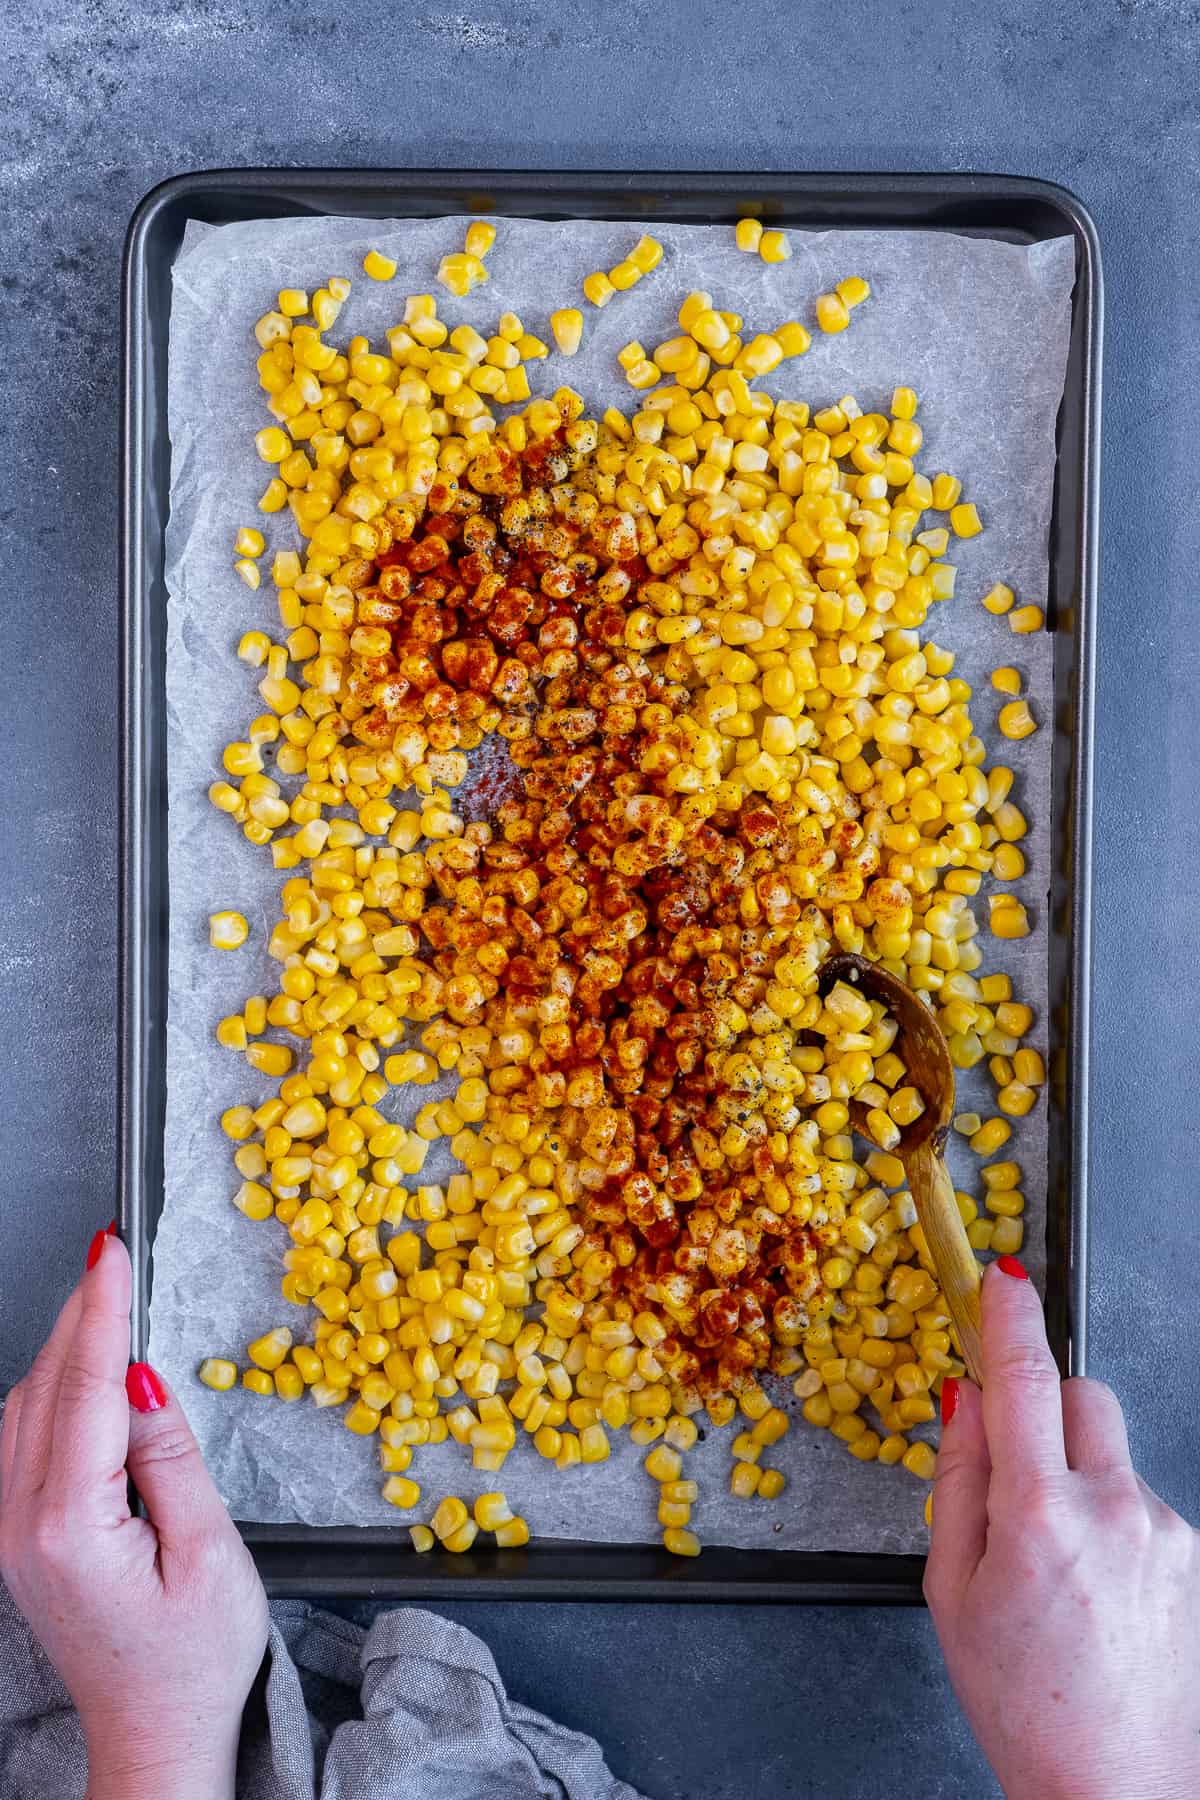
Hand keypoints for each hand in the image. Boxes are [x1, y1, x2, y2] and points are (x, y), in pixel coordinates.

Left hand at [0, 1227, 267, 1799]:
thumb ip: (168, 1456)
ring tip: (107, 1299)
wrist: (155, 1736)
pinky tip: (85, 1370)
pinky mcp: (17, 1537)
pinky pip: (22, 1438)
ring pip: (24, 1407)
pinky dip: (54, 1387)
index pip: (85, 1387)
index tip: (112, 1251)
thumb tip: (140, 1379)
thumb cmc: (195, 1660)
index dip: (101, 1310)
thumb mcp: (210, 1551)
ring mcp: (9, 1533)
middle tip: (112, 1253)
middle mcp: (21, 1526)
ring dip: (65, 1347)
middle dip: (79, 1313)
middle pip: (44, 1387)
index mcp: (70, 1527)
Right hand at [926, 1256, 1199, 1799]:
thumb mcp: (950, 1590)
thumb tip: (965, 1399)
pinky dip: (1108, 1516)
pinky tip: (1090, 1585)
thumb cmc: (1021, 1702)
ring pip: (1111, 1451)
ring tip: (1052, 1560)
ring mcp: (1164, 1529)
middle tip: (1011, 1456)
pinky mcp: (1192, 1552)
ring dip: (1076, 1471)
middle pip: (1082, 1393)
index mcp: (1040, 1515)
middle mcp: (1114, 1508)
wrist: (1117, 1787)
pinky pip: (1138, 1498)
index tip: (1001, 1277)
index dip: (1007, 1316)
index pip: (1023, 1377)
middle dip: (1043, 1401)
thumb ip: (955, 1481)